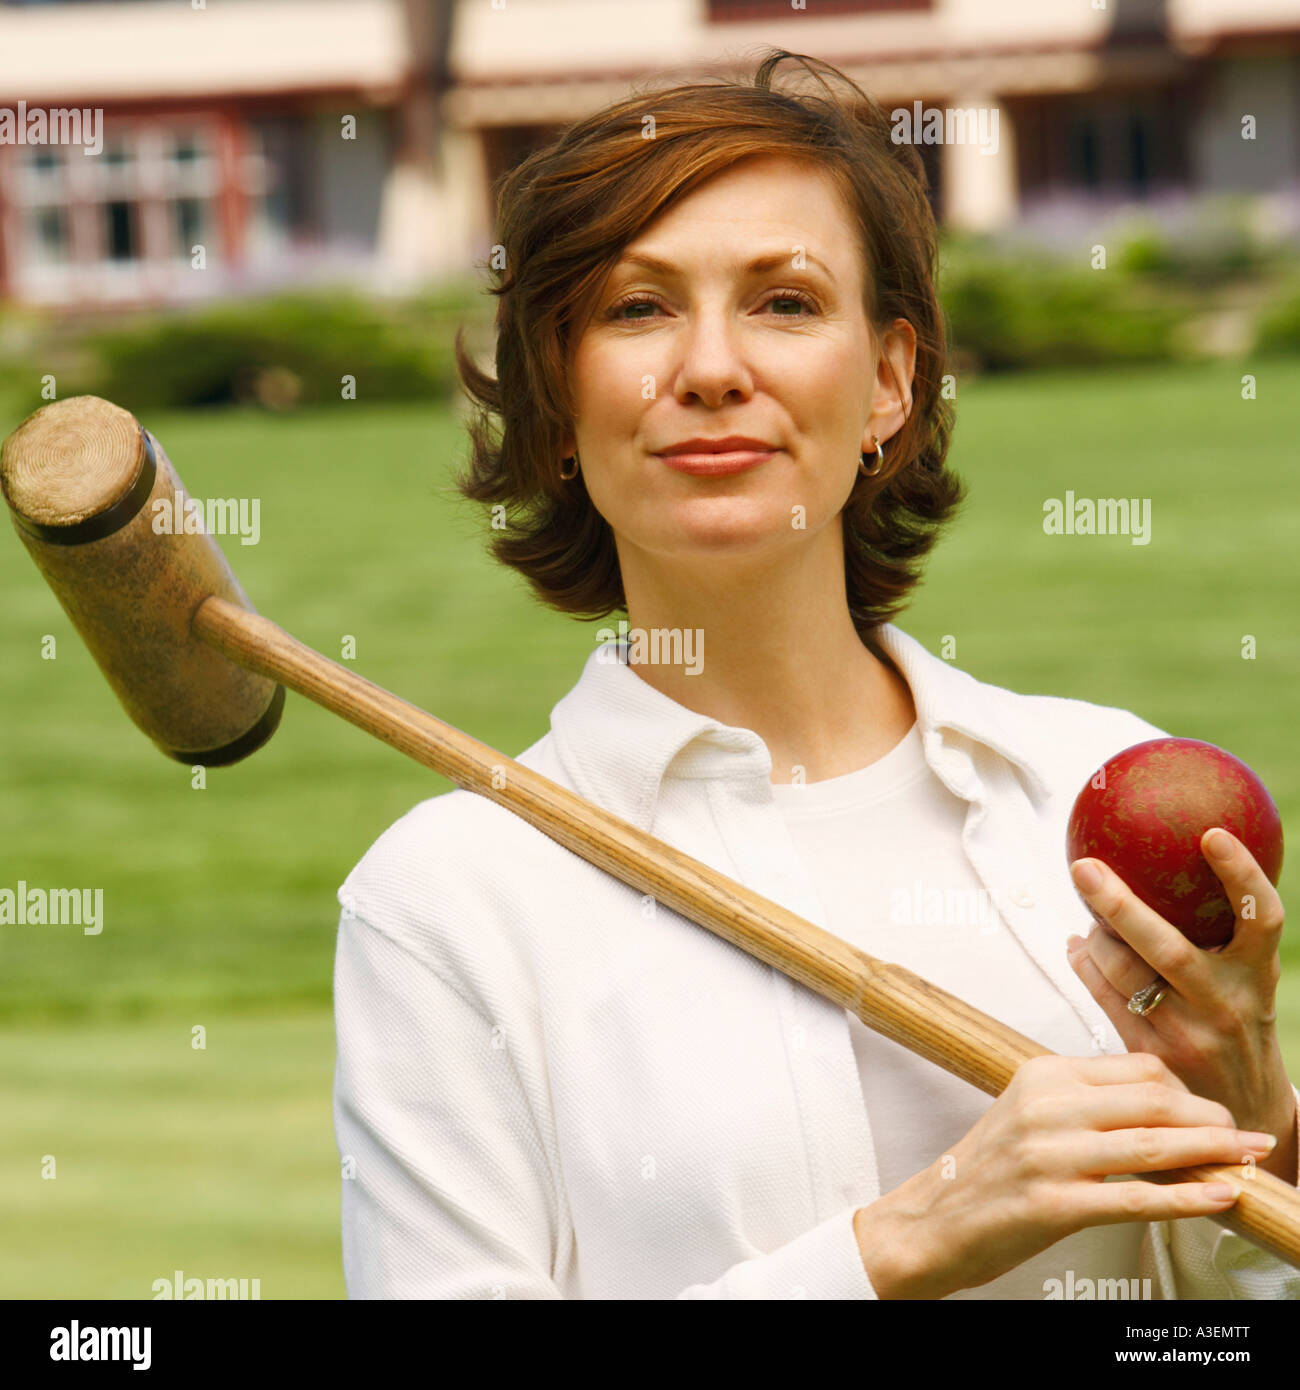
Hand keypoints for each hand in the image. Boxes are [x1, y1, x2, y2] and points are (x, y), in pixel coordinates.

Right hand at [854, 1052, 1272, 1298]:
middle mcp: (1046, 1106)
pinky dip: (1188, 1198)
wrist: (934, 1219)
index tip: (1208, 1111)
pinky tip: (1218, 1196)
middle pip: (1154, 1100)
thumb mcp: (1028, 1113)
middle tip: (1244, 1135)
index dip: (1186, 1090)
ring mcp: (1049, 1155)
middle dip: (1211, 1118)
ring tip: (1247, 1157)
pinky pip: (1137, 1197)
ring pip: (1154, 1145)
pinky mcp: (1054, 1204)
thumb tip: (1159, 1109)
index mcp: (1041, 1075)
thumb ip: (1083, 1102)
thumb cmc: (988, 1171)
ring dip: (1213, 1152)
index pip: (1137, 1069)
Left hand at [1067, 827, 1296, 1183]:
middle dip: (1120, 905)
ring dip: (1094, 937)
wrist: (1246, 1116)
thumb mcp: (1248, 979)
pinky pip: (1105, 999)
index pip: (1261, 918)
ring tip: (1088, 915)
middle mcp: (1226, 1003)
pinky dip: (1084, 965)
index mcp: (1256, 975)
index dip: (1241, 875)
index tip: (1211, 832)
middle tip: (1084, 867)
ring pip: (1124, 973)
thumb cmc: (1239, 1023)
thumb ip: (1225, 931)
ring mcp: (1187, 1034)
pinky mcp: (1152, 1057)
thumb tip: (1182, 849)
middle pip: (1167, 947)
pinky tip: (1075, 948)